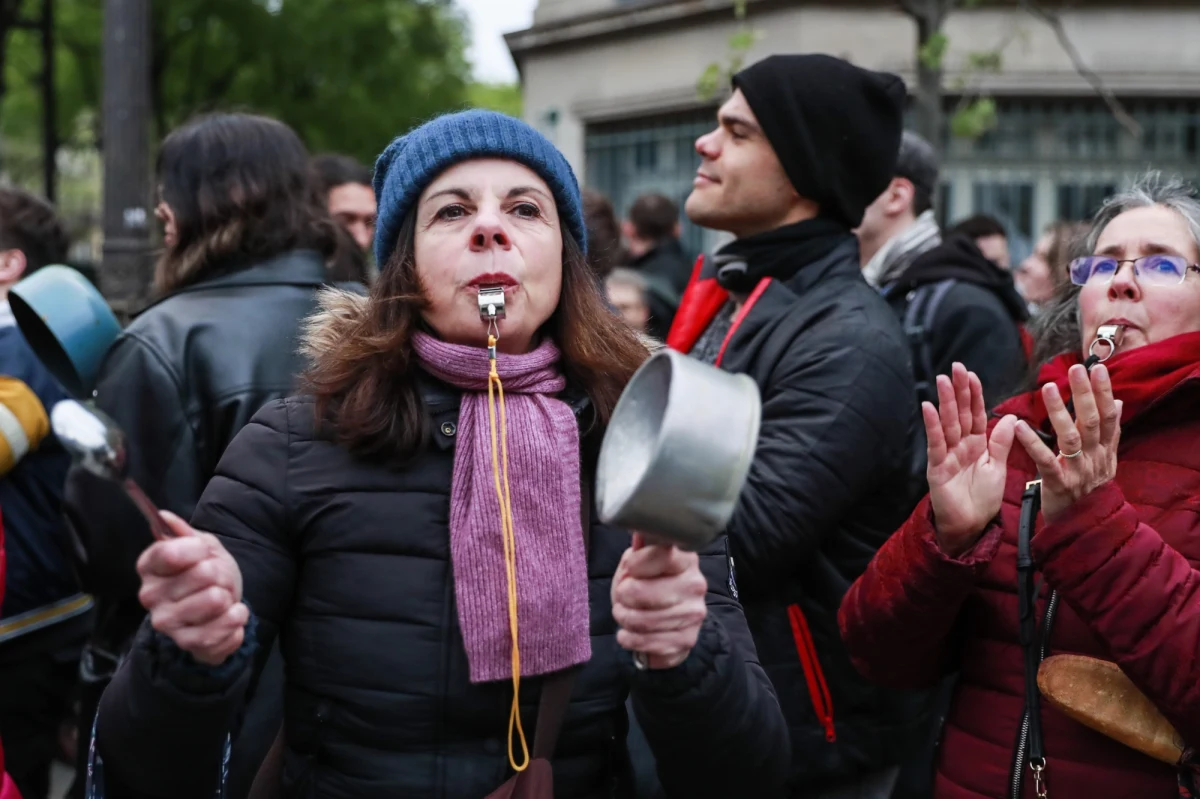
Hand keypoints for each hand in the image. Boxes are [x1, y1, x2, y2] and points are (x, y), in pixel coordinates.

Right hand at [137, 511, 247, 665]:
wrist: (218, 608)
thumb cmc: (207, 572)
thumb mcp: (202, 546)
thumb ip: (184, 532)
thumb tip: (165, 516)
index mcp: (150, 566)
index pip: (171, 552)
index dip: (198, 550)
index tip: (204, 553)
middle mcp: (150, 595)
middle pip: (204, 573)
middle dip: (221, 574)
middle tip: (216, 581)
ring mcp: (166, 622)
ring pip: (215, 600)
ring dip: (230, 597)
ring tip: (223, 598)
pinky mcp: (185, 643)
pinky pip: (222, 629)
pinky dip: (236, 619)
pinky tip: (231, 615)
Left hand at [611, 533, 707, 669]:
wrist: (667, 623)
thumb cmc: (649, 585)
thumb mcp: (639, 562)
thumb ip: (637, 550)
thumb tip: (638, 532)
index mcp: (685, 559)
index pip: (660, 554)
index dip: (635, 563)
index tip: (630, 569)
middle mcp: (695, 584)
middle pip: (640, 591)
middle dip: (622, 596)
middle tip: (622, 596)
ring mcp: (694, 614)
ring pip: (641, 619)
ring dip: (624, 618)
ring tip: (624, 614)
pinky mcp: (687, 639)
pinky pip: (646, 642)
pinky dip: (630, 639)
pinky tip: (629, 633)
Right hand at [926, 363, 1018, 557]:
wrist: (971, 526)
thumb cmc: (983, 499)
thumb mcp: (998, 468)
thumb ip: (1001, 443)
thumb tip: (1012, 418)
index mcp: (978, 444)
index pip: (976, 414)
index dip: (974, 395)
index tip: (972, 375)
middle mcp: (961, 445)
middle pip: (960, 413)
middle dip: (959, 390)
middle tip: (956, 367)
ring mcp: (947, 455)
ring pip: (948, 423)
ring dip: (945, 401)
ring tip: (943, 380)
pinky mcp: (937, 467)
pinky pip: (936, 443)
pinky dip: (932, 425)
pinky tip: (928, 407)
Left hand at [1015, 363, 1121, 521]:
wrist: (1084, 528)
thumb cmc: (1088, 488)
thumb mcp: (1103, 460)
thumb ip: (1109, 432)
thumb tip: (1118, 402)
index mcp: (1104, 451)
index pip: (1108, 416)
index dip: (1105, 392)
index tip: (1099, 368)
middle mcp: (1094, 459)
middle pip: (1092, 421)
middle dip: (1085, 394)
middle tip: (1076, 369)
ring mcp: (1078, 471)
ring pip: (1070, 437)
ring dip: (1059, 411)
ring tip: (1047, 387)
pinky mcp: (1058, 484)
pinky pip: (1044, 461)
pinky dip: (1032, 443)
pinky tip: (1019, 426)